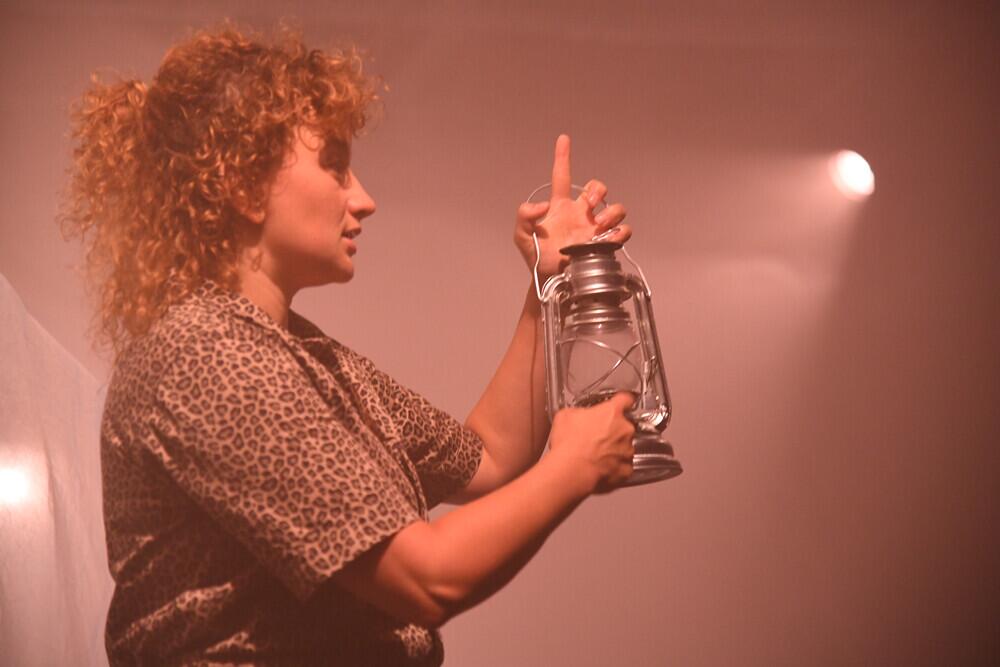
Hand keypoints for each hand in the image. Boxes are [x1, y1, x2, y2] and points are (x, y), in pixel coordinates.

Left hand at [514, 135, 630, 283]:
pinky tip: (608, 238)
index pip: (562, 177)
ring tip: (598, 226)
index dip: (563, 157)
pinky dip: (620, 232)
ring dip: (611, 213)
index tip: (563, 140)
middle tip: (590, 205)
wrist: (551, 280)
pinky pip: (623, 231)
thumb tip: (543, 206)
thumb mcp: (521, 236)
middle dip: (598, 190)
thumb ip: (524, 216)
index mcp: (561, 207)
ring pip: (616, 207)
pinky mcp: (606, 244)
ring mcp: (595, 228)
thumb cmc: (537, 258)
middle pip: (598, 188)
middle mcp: (581, 214)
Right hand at [548, 391, 636, 494]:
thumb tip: (579, 416)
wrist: (571, 471)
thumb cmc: (568, 444)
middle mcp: (624, 430)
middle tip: (594, 436)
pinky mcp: (626, 470)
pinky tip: (599, 467)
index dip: (622, 401)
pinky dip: (614, 467)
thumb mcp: (565, 415)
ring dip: (613, 449)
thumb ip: (580, 412)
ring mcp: (627, 450)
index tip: (620, 403)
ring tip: (594, 454)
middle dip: (612, 430)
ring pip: (624, 446)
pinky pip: (623, 466)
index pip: (626, 399)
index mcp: (612, 412)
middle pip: (624, 425)